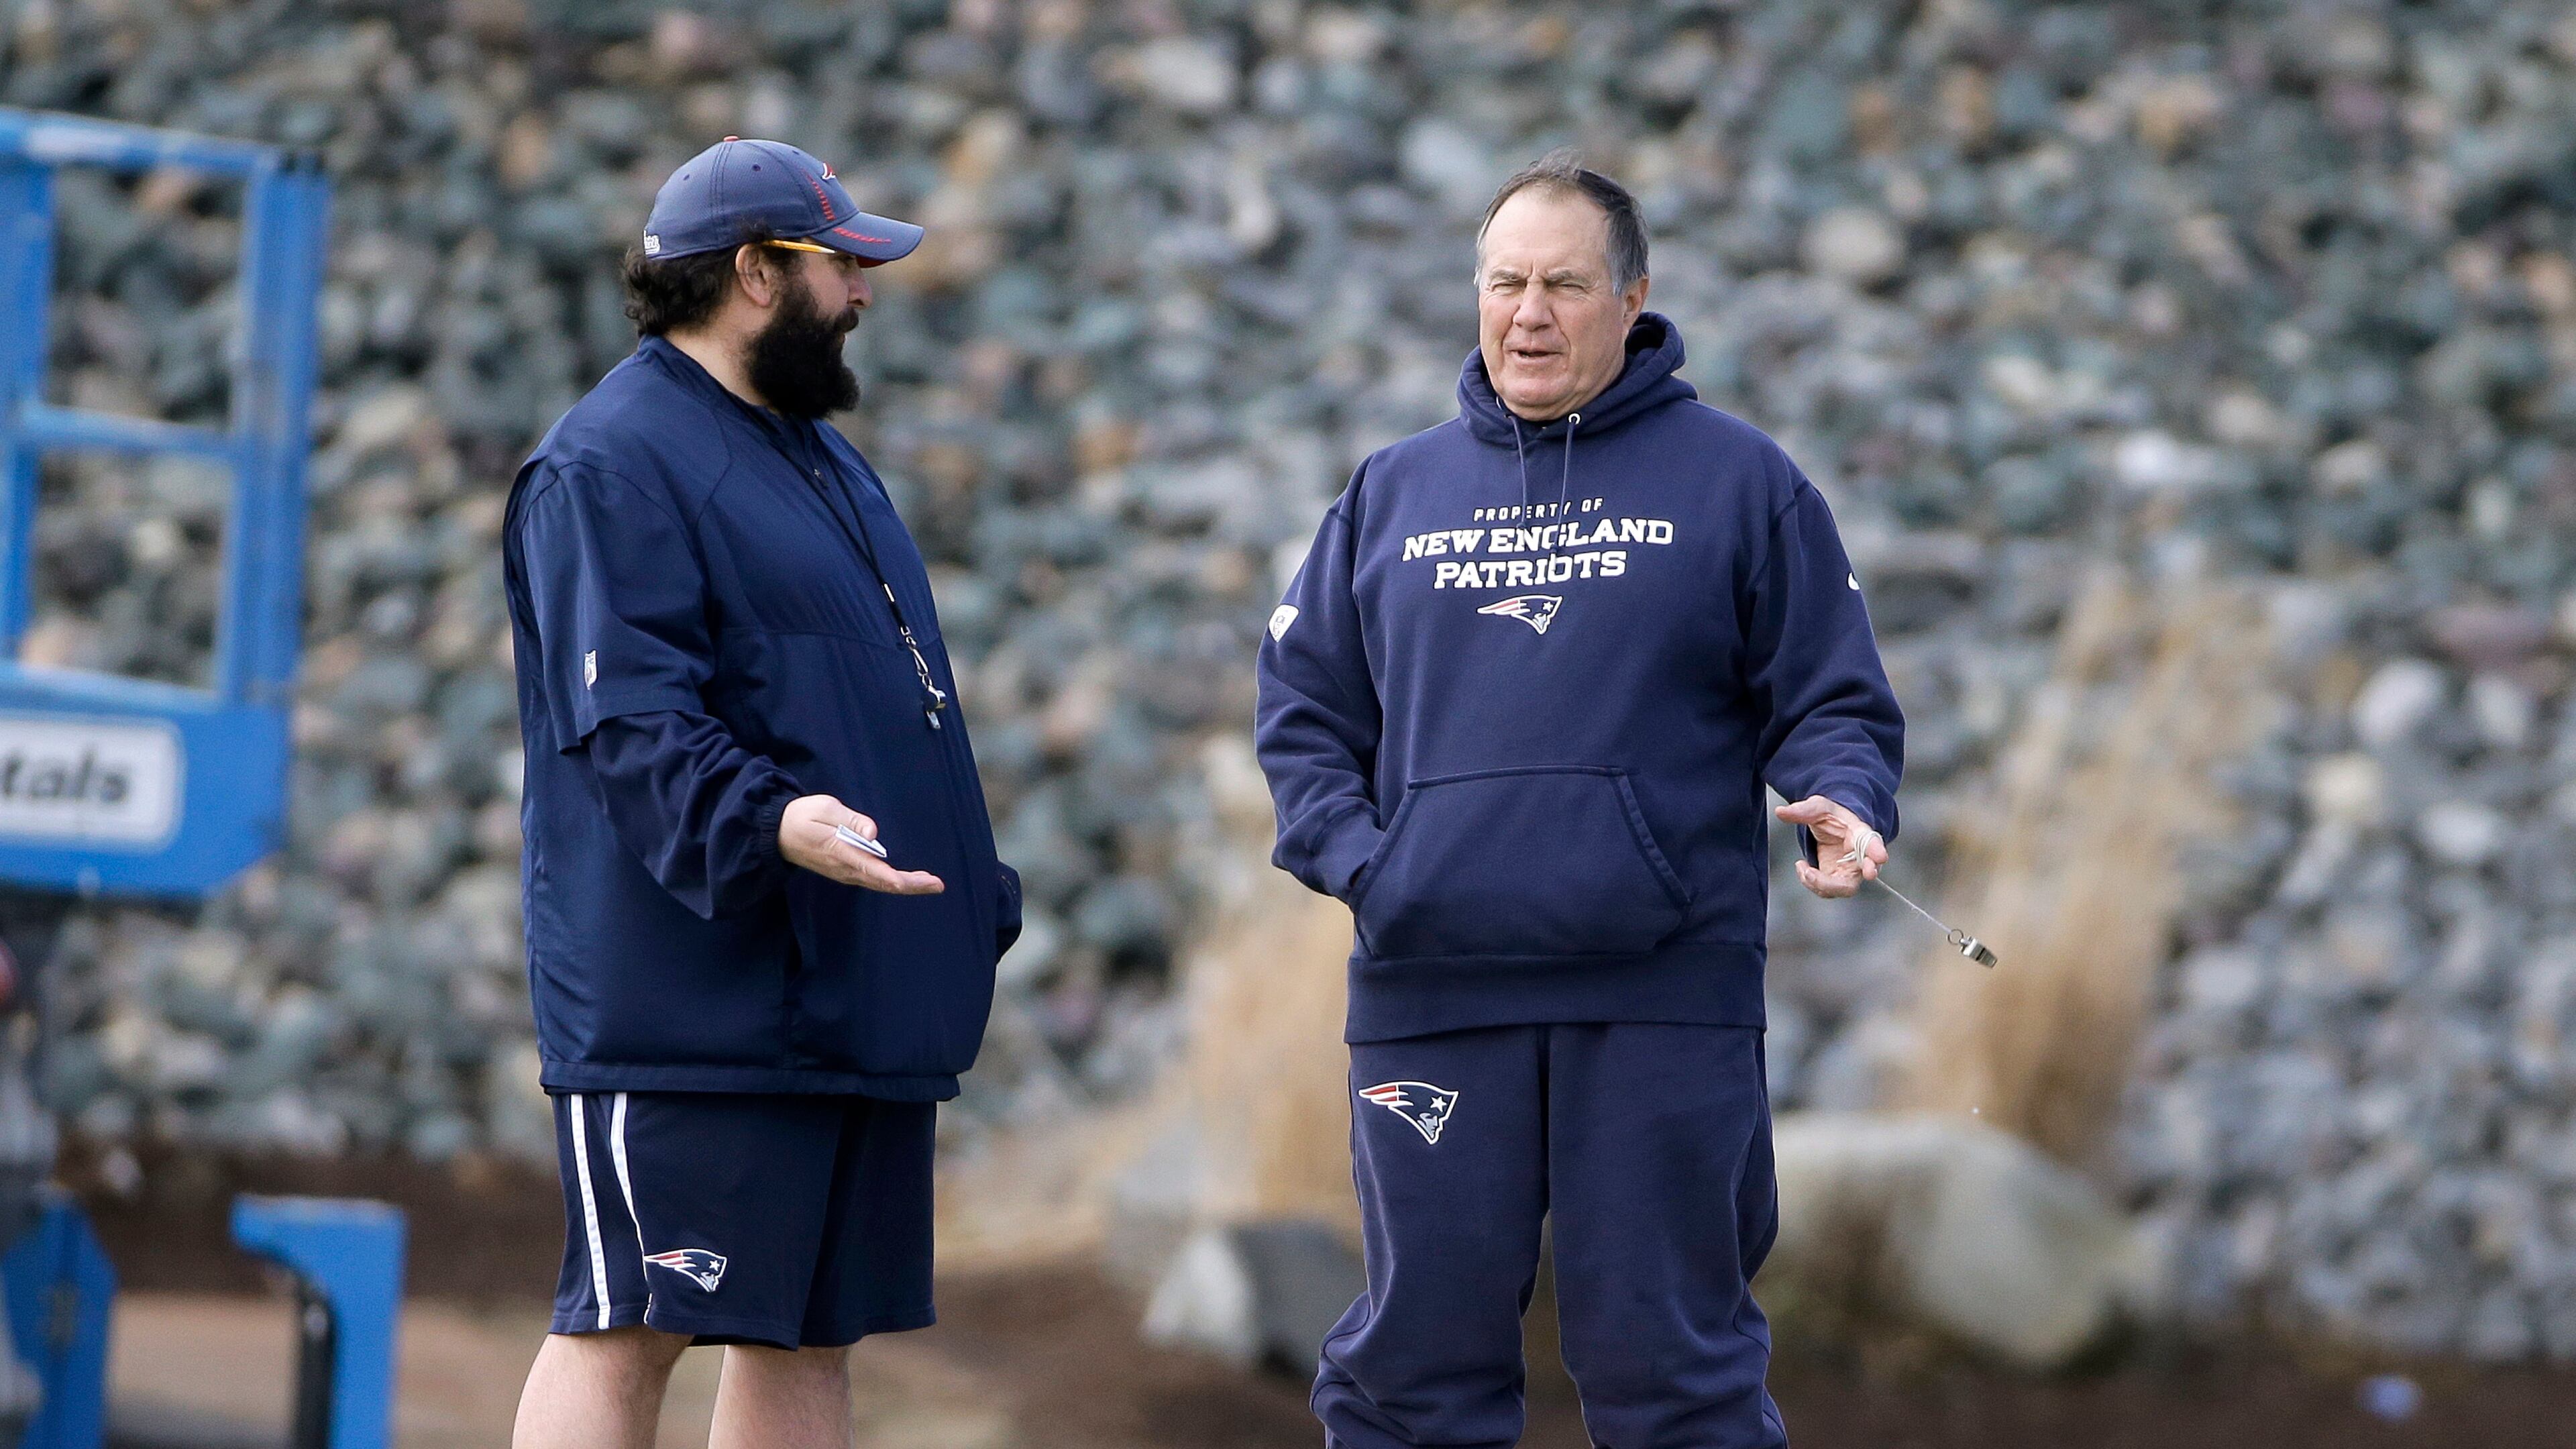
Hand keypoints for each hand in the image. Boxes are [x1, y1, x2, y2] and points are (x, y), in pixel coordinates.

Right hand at [778, 795, 943, 894]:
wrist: (776, 833)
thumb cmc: (802, 817)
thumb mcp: (825, 808)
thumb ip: (850, 820)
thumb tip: (873, 833)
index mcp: (843, 854)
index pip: (879, 873)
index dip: (905, 880)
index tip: (928, 881)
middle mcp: (846, 869)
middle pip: (884, 883)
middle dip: (912, 885)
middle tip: (937, 885)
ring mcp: (844, 872)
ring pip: (879, 883)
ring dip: (904, 884)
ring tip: (928, 882)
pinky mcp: (843, 870)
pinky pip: (871, 879)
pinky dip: (891, 880)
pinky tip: (903, 879)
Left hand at [1774, 795, 1883, 899]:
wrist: (1832, 827)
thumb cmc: (1831, 816)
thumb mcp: (1818, 807)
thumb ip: (1803, 810)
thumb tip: (1780, 812)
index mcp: (1859, 832)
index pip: (1871, 841)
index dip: (1876, 850)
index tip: (1881, 857)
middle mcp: (1861, 855)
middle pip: (1867, 870)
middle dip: (1865, 874)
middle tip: (1866, 874)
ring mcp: (1851, 870)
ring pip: (1844, 887)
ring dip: (1822, 883)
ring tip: (1803, 868)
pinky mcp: (1838, 880)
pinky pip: (1828, 890)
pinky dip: (1813, 883)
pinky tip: (1802, 867)